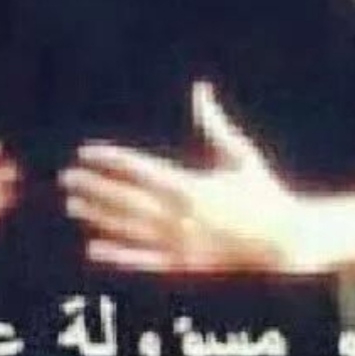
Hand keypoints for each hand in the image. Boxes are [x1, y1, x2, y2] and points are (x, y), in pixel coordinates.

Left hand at [60, 83, 298, 273]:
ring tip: (72, 204)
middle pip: (126, 199)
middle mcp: (181, 218)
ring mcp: (180, 244)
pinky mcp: (183, 266)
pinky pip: (143, 261)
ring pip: (129, 229)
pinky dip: (117, 256)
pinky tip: (92, 249)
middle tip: (67, 177)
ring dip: (98, 216)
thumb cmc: (265, 194)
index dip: (109, 160)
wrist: (287, 243)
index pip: (139, 170)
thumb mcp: (240, 156)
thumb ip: (215, 124)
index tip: (86, 153)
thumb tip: (200, 89)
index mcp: (193, 187)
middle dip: (95, 187)